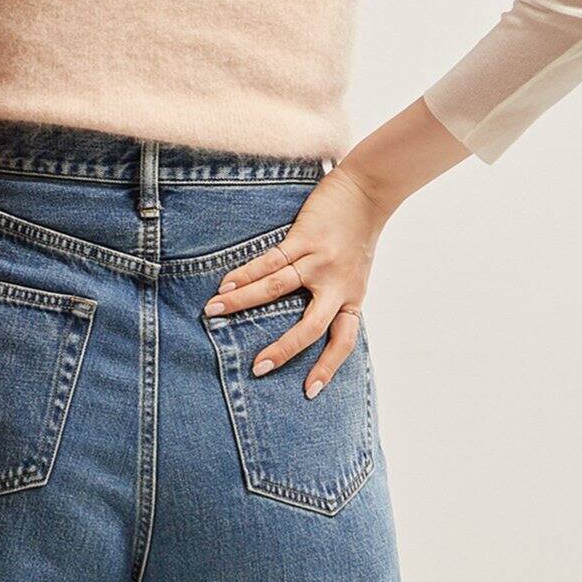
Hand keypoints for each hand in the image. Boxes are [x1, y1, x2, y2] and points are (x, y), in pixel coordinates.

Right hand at [203, 163, 391, 398]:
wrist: (368, 189)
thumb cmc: (357, 236)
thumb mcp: (354, 275)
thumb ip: (334, 299)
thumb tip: (303, 326)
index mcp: (351, 299)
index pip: (343, 342)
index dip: (327, 368)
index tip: (309, 392)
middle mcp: (337, 285)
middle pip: (309, 326)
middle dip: (282, 349)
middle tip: (257, 368)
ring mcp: (320, 261)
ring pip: (276, 288)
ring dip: (242, 302)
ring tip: (213, 311)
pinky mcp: (306, 237)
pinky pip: (271, 260)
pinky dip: (246, 273)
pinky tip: (226, 283)